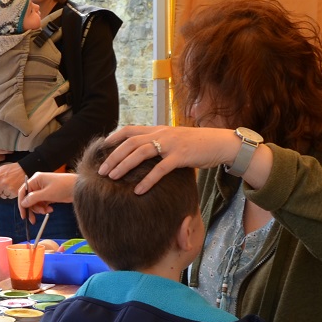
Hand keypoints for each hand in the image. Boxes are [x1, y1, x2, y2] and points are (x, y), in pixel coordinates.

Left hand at [0, 162, 27, 199]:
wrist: (24, 169)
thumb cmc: (12, 169)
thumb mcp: (0, 169)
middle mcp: (2, 183)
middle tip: (0, 188)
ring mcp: (9, 189)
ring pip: (2, 196)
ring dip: (4, 193)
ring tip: (8, 187)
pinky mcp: (14, 193)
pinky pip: (9, 197)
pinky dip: (10, 194)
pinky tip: (12, 188)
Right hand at [18, 171, 75, 218]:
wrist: (79, 188)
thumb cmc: (63, 187)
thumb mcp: (47, 194)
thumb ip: (33, 199)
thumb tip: (23, 203)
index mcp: (36, 179)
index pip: (23, 192)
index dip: (21, 204)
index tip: (23, 215)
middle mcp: (38, 184)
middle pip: (29, 198)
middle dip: (32, 209)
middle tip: (33, 220)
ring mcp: (44, 189)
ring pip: (36, 202)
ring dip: (39, 209)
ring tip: (47, 211)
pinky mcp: (49, 194)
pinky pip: (42, 203)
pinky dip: (45, 208)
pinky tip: (50, 209)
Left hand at [100, 125, 243, 193]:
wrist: (219, 143)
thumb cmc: (196, 144)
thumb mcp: (174, 139)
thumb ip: (159, 143)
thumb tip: (143, 152)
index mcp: (158, 129)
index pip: (130, 130)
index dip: (113, 138)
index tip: (101, 148)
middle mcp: (161, 134)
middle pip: (130, 143)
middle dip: (113, 157)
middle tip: (101, 171)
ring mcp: (171, 144)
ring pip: (140, 153)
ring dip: (124, 166)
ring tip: (112, 178)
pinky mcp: (181, 156)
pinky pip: (160, 169)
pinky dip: (147, 180)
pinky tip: (138, 191)